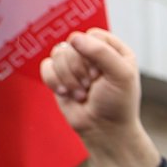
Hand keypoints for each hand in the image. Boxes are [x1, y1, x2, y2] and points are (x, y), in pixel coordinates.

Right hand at [39, 28, 159, 166]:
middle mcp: (93, 54)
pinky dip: (55, 82)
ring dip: (68, 78)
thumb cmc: (118, 104)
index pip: (92, 35)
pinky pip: (46, 67)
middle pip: (72, 44)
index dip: (92, 53)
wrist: (104, 130)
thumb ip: (101, 52)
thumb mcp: (120, 75)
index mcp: (114, 49)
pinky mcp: (59, 76)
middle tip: (91, 86)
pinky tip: (67, 94)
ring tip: (82, 93)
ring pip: (57, 54)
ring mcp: (74, 64)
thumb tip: (73, 38)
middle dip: (79, 69)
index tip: (100, 74)